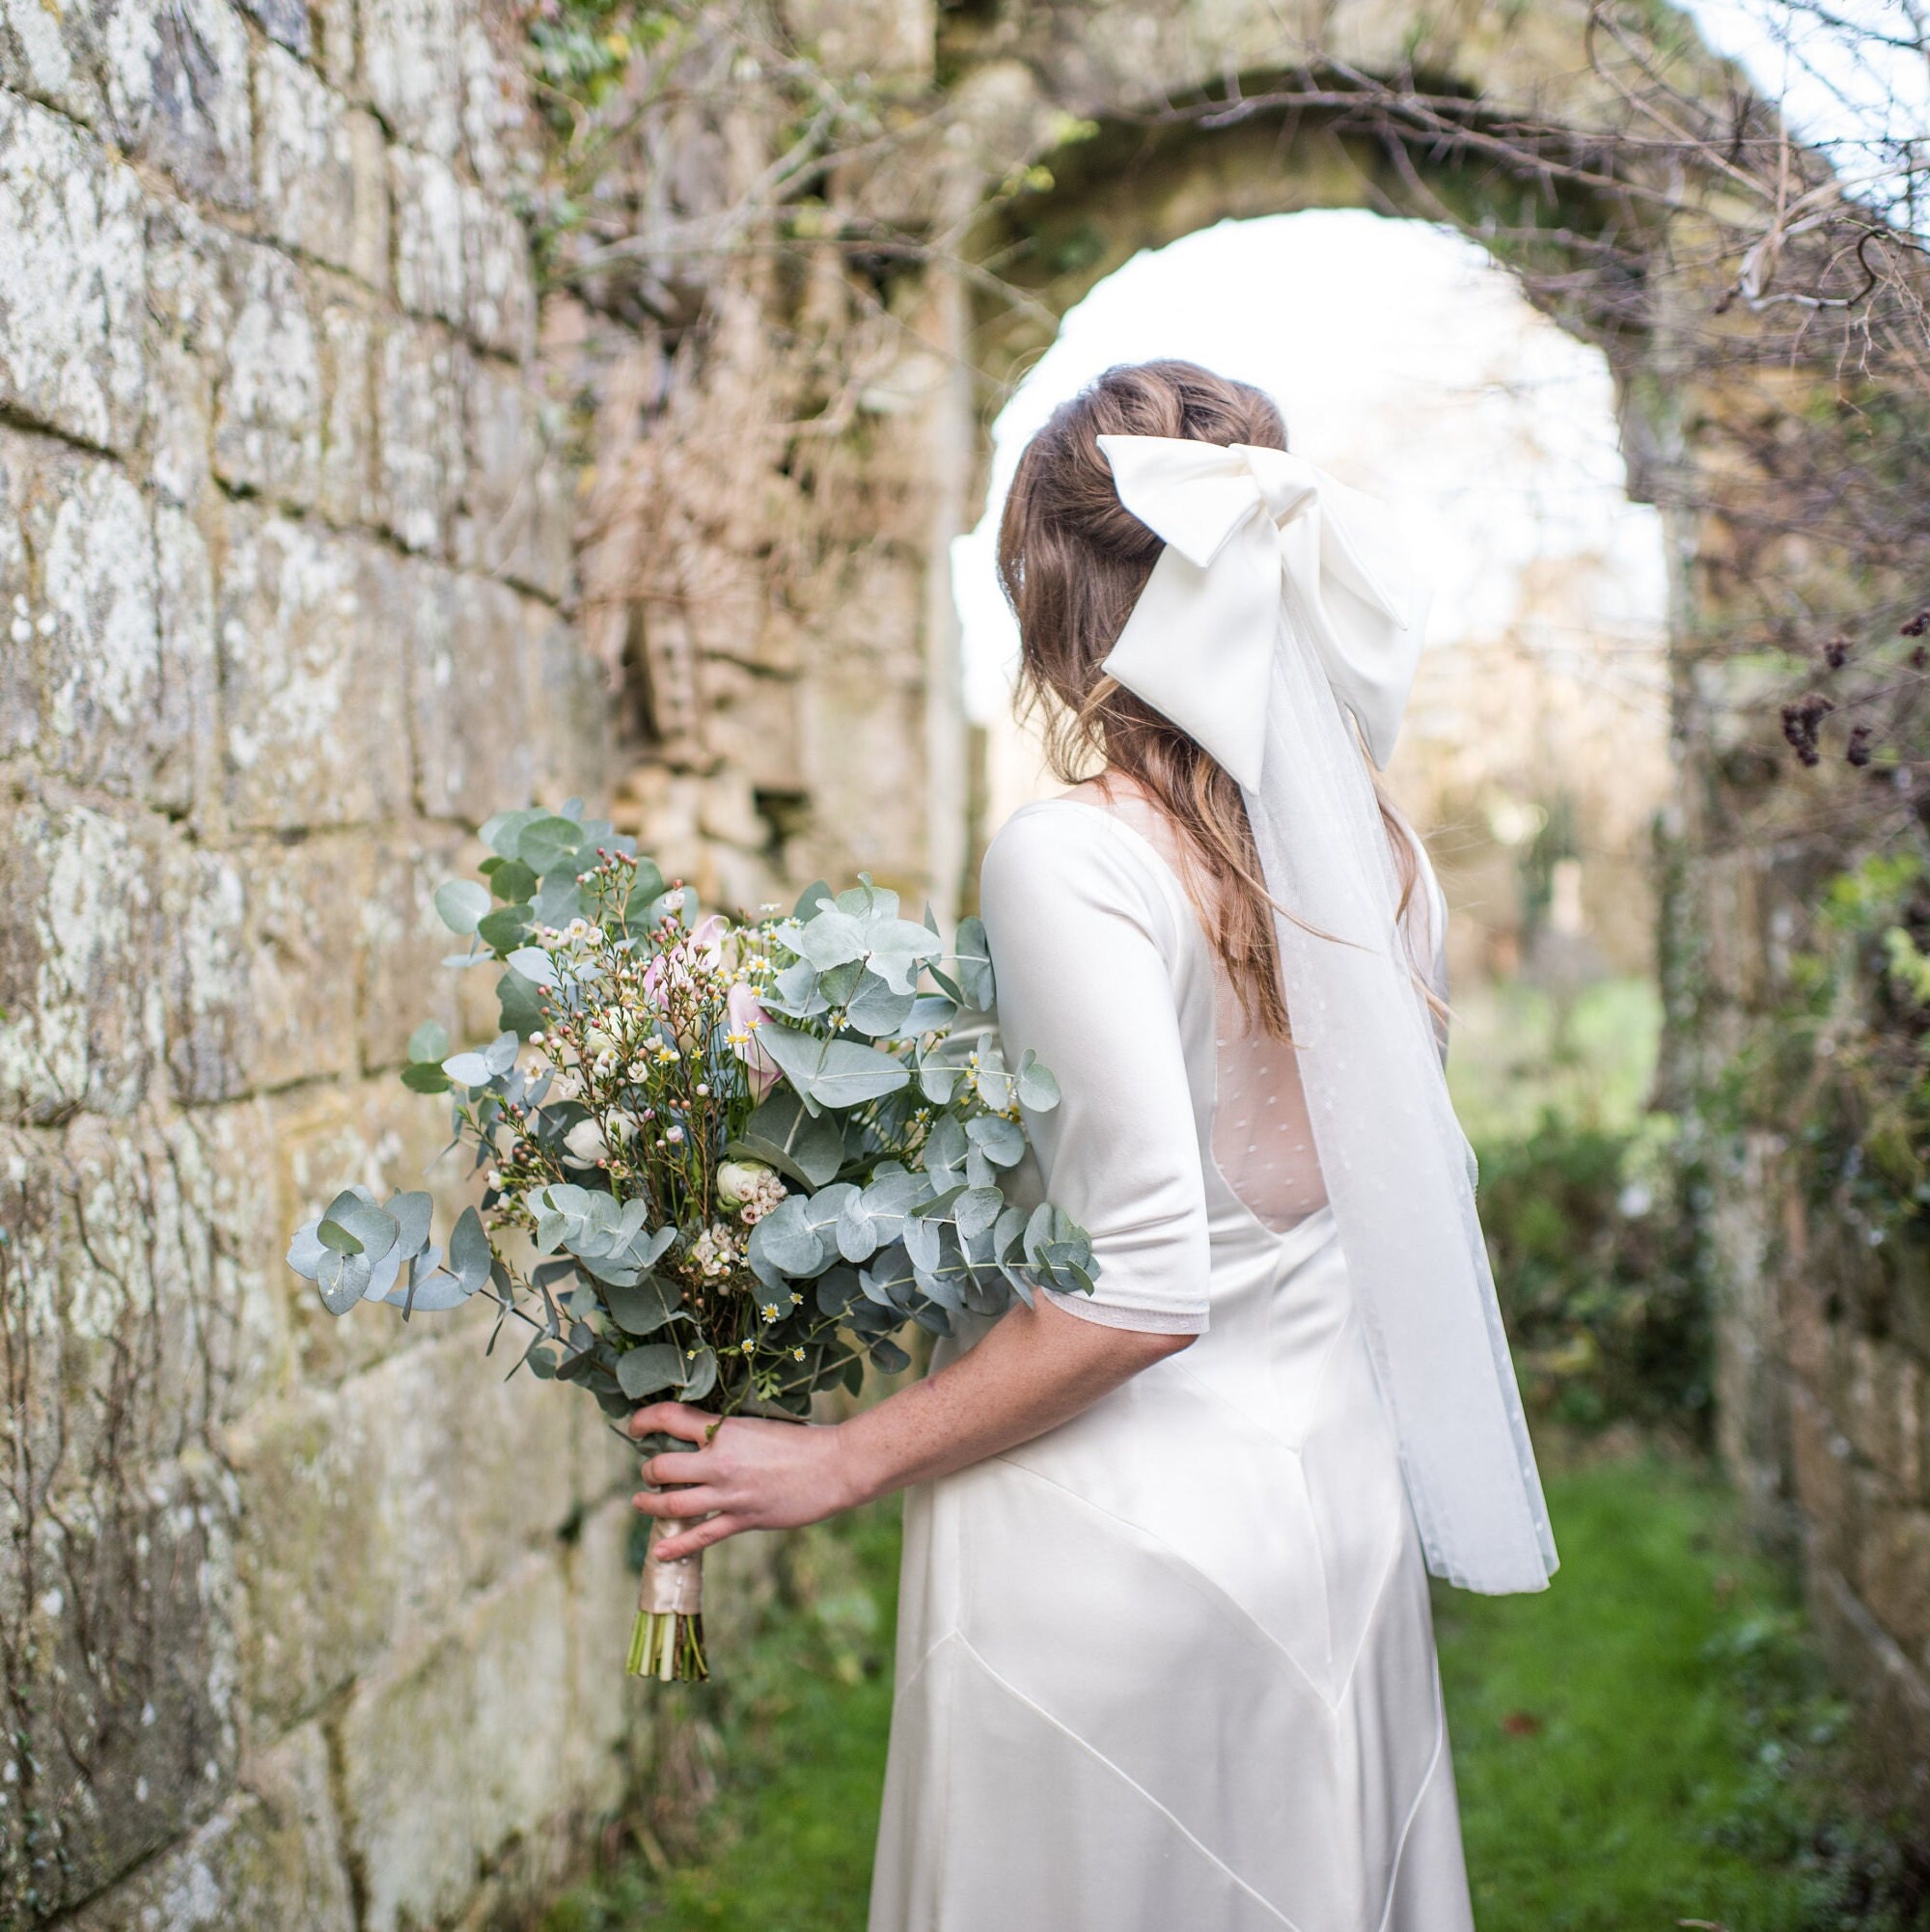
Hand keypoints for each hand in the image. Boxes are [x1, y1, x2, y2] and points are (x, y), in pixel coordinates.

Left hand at [626, 1402, 863, 1560]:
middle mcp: (720, 1460)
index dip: (644, 1420)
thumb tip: (701, 1434)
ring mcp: (729, 1493)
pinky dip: (676, 1546)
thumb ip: (729, 1431)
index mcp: (725, 1429)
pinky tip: (660, 1551)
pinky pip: (701, 1535)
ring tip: (642, 1501)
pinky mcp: (742, 1519)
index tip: (635, 1427)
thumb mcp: (759, 1424)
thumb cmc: (803, 1440)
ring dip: (650, 1503)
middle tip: (649, 1471)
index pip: (670, 1418)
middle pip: (662, 1466)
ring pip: (672, 1503)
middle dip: (648, 1470)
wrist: (834, 1466)